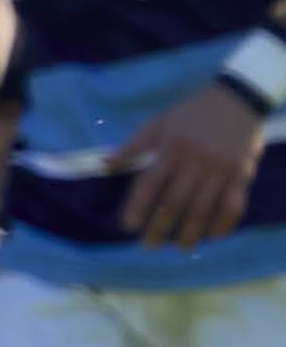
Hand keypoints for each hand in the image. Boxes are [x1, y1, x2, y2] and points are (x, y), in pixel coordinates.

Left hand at [113, 79, 267, 250]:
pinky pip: (234, 205)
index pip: (150, 184)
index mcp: (171, 149)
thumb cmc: (191, 113)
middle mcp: (195, 162)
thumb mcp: (158, 123)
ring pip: (204, 207)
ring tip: (181, 247)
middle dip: (161, 227)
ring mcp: (221, 169)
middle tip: (150, 245)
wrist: (237, 99)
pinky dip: (224, 224)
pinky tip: (214, 236)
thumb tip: (102, 165)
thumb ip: (132, 147)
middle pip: (175, 202)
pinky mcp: (242, 174)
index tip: (128, 226)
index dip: (138, 207)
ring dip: (192, 231)